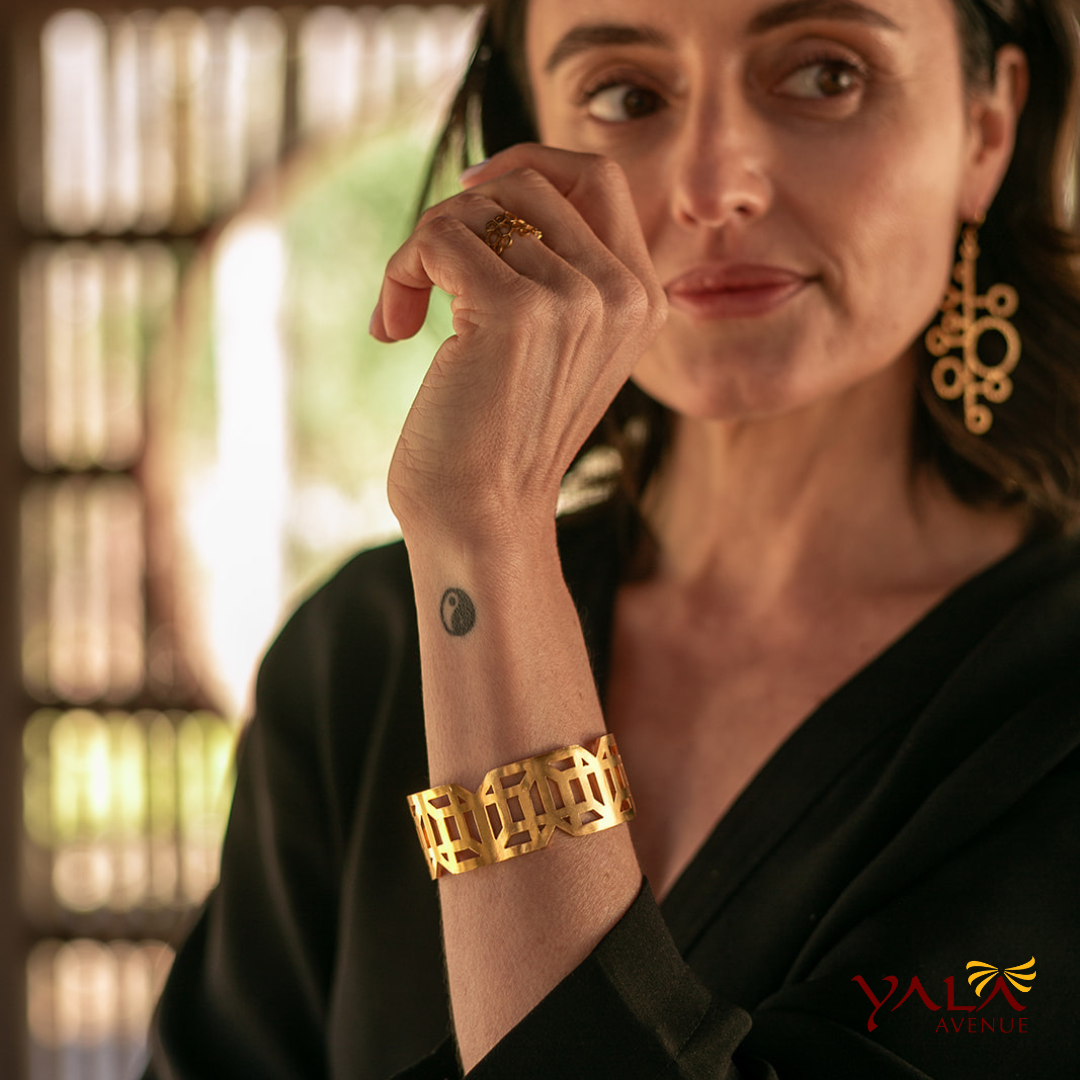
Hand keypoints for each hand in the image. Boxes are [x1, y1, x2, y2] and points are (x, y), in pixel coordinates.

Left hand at [372, 144, 666, 543]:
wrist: (482, 519)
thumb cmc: (500, 438)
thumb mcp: (554, 348)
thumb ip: (557, 271)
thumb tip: (496, 185)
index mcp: (641, 298)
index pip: (598, 178)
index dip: (529, 166)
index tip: (472, 194)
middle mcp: (621, 292)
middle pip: (528, 184)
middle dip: (461, 215)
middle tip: (426, 275)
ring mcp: (574, 299)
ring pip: (474, 209)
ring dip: (420, 251)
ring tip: (405, 312)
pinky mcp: (515, 311)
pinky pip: (437, 238)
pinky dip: (400, 272)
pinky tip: (393, 327)